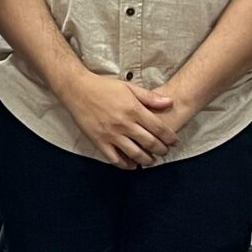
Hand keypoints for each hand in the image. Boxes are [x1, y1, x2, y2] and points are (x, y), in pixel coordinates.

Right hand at [57, 72, 181, 169]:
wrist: (78, 90)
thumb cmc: (104, 87)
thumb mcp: (129, 87)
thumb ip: (150, 97)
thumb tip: (170, 102)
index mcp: (134, 110)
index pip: (158, 128)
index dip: (169, 137)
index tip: (174, 142)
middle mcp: (124, 124)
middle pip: (150, 143)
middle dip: (161, 150)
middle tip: (165, 152)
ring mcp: (111, 134)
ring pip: (135, 154)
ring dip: (147, 160)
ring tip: (151, 160)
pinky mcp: (99, 141)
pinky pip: (115, 159)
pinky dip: (125, 165)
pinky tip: (132, 165)